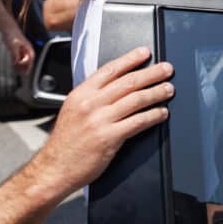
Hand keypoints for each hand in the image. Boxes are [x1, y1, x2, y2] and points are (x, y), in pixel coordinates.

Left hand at [5, 35, 34, 75]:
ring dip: (22, 66)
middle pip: (28, 60)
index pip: (31, 58)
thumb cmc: (12, 34)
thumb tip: (17, 62)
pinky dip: (17, 63)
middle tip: (24, 74)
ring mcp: (21, 49)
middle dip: (27, 68)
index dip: (28, 64)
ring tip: (20, 73)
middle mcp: (26, 49)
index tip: (23, 68)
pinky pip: (18, 58)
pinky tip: (15, 66)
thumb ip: (16, 54)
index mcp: (28, 47)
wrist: (7, 28)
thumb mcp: (13, 45)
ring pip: (23, 60)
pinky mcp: (16, 49)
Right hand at [31, 48, 172, 196]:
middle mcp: (90, 104)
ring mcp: (100, 120)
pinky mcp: (109, 137)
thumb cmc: (65, 143)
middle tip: (167, 69)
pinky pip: (138, 122)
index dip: (130, 59)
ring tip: (169, 89)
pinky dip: (154, 115)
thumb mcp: (73, 110)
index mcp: (81, 94)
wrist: (53, 170)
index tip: (145, 53)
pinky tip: (162, 113)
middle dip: (151, 73)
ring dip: (156, 92)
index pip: (110, 70)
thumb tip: (117, 85)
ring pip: (136, 99)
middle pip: (128, 82)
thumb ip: (92, 97)